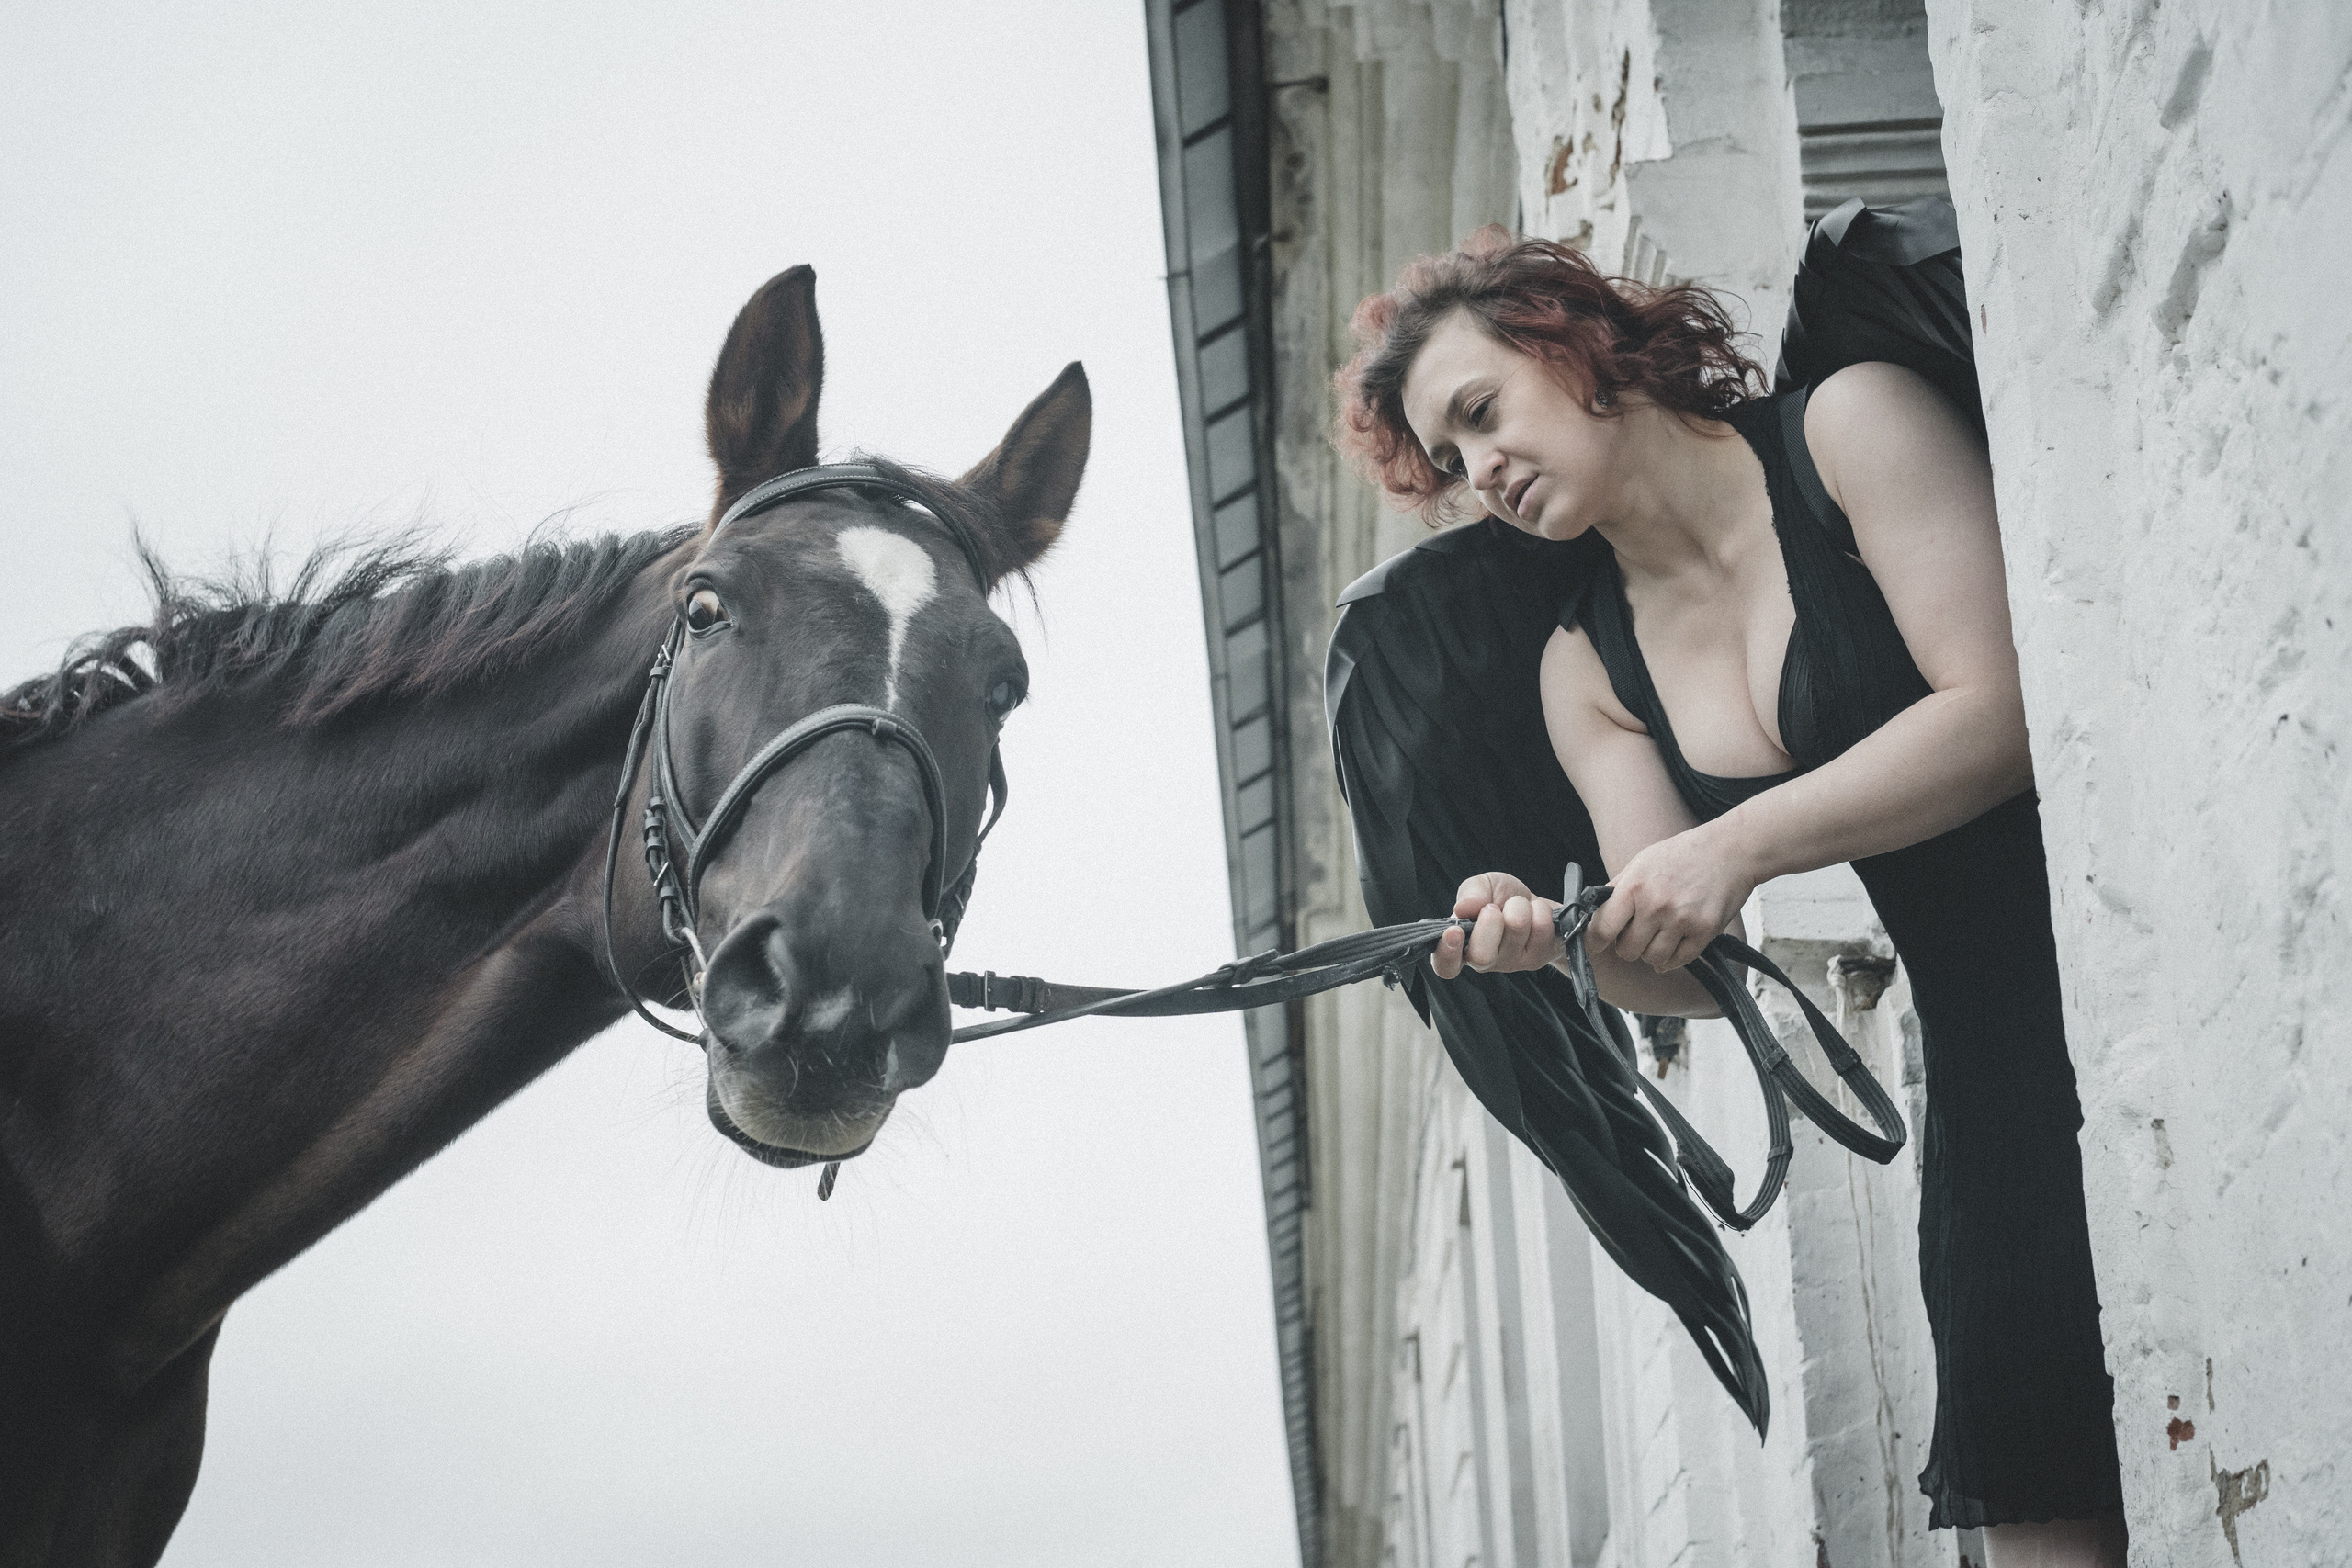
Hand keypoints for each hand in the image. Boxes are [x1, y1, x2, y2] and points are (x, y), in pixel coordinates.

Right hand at [1432, 872, 1562, 979]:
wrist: (1535, 903)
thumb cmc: (1503, 898)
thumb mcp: (1482, 885)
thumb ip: (1469, 892)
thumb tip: (1462, 908)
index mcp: (1462, 945)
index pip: (1445, 966)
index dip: (1447, 953)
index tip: (1455, 931)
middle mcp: (1484, 960)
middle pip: (1482, 956)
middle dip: (1490, 921)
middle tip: (1493, 908)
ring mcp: (1512, 963)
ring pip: (1516, 930)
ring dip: (1519, 906)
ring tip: (1518, 906)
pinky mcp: (1537, 959)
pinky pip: (1541, 928)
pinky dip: (1539, 909)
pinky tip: (1535, 914)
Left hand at [1590, 824, 1757, 971]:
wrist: (1731, 850)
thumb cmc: (1683, 854)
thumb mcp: (1641, 862)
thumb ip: (1618, 889)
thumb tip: (1594, 914)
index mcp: (1635, 886)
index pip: (1602, 929)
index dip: (1594, 942)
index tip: (1596, 944)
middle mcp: (1656, 905)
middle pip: (1627, 951)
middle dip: (1628, 946)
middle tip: (1638, 933)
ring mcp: (1682, 920)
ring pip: (1653, 959)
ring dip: (1652, 953)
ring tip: (1660, 934)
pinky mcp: (1705, 931)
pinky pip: (1679, 961)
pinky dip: (1674, 957)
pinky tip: (1676, 941)